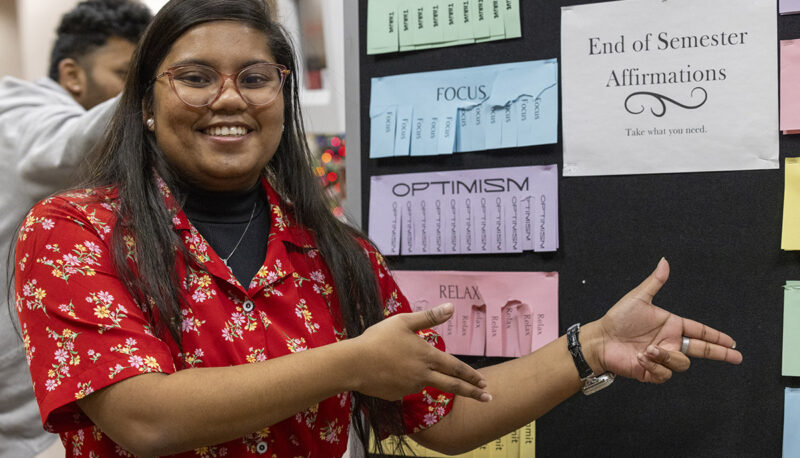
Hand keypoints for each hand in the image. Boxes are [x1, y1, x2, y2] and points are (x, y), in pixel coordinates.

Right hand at [350, 303, 490, 401]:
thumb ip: (430, 317)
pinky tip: (386, 370)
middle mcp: (423, 375)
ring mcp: (411, 388)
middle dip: (473, 393)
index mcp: (428, 356)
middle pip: (453, 386)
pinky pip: (405, 387)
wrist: (354, 363)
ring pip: (424, 383)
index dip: (472, 376)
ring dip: (424, 378)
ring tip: (401, 363)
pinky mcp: (397, 396)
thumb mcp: (404, 321)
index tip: (485, 383)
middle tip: (488, 398)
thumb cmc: (378, 339)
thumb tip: (451, 307)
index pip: (456, 368)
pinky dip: (402, 380)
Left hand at [588, 258, 741, 382]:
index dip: (716, 336)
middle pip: (702, 350)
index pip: (700, 331)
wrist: (601, 340)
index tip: (732, 341)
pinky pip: (665, 374)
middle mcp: (670, 342)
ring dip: (666, 356)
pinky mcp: (652, 372)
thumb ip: (655, 282)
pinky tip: (641, 358)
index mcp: (672, 325)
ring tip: (647, 350)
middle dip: (721, 353)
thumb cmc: (618, 319)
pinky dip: (655, 366)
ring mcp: (662, 358)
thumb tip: (664, 261)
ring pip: (681, 363)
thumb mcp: (638, 298)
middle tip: (737, 357)